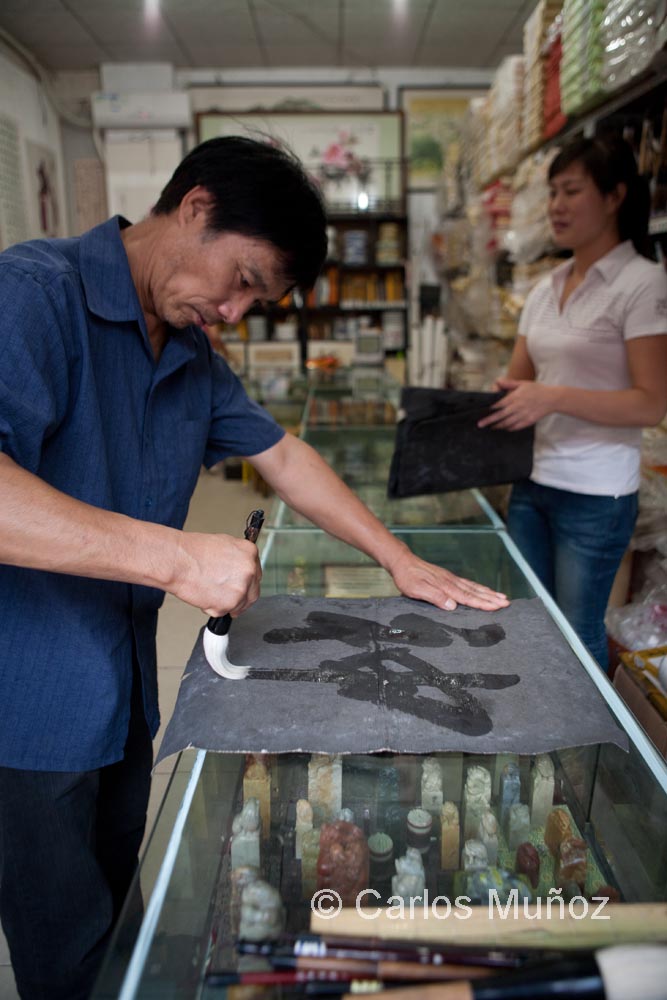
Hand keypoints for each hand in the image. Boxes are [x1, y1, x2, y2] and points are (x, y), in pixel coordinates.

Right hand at [168, 532, 261, 617]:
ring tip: (208, 591)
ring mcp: (240, 589)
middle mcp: (249, 571)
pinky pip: (223, 612)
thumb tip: (239, 570)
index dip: (247, 583)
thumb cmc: (192, 552)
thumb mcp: (223, 545)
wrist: (177, 561)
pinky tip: (203, 595)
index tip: (240, 586)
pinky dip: (213, 608)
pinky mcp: (228, 605)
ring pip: (238, 605)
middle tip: (227, 597)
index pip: (256, 574)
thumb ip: (237, 559)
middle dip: (241, 597)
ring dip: (226, 603)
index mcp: (250, 553)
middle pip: (252, 593)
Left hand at [388, 550, 508, 611]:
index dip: (483, 603)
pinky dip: (478, 588)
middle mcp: (451, 581)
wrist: (402, 561)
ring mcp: (451, 579)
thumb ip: (435, 597)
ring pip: (473, 587)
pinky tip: (483, 590)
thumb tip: (453, 606)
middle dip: (492, 598)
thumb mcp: (417, 589)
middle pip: (475, 591)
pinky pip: (468, 584)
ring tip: (502, 597)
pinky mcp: (448, 577)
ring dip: (488, 593)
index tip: (497, 607)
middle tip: (507, 603)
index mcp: (446, 586)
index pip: (468, 597)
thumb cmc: (407, 577)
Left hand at [478, 378, 556, 430]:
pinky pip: (516, 426)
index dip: (490, 410)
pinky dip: (509, 428)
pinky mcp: (529, 421)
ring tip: (491, 427)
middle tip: (480, 424)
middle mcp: (518, 407)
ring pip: (507, 423)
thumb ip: (509, 383)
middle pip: (501, 416)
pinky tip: (504, 428)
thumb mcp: (523, 383)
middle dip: (489, 420)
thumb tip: (497, 382)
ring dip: (498, 426)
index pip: (499, 405)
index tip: (482, 412)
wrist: (552, 399)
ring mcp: (523, 415)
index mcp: (515, 397)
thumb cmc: (537, 390)